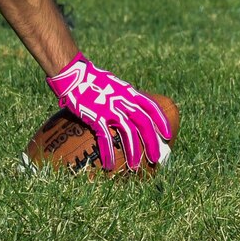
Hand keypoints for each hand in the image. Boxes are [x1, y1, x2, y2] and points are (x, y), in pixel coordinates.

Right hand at [47, 55, 171, 170]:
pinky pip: (105, 138)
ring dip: (133, 151)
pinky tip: (110, 165)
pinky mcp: (95, 115)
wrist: (72, 74)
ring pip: (128, 132)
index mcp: (128, 92)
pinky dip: (108, 153)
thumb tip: (128, 109)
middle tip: (155, 158)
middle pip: (143, 123)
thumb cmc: (90, 79)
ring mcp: (109, 108)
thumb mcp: (112, 84)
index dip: (161, 122)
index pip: (151, 107)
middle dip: (151, 142)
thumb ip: (121, 96)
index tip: (167, 135)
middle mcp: (122, 100)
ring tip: (135, 166)